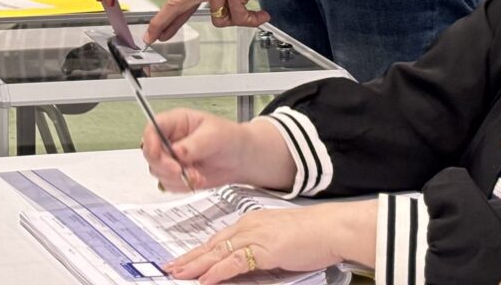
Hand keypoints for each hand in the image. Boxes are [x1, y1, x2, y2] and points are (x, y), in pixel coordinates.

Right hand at [140, 109, 294, 193]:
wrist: (242, 158)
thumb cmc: (229, 137)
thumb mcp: (214, 135)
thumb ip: (194, 144)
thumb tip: (176, 151)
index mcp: (176, 122)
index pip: (152, 128)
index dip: (151, 141)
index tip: (159, 153)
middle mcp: (170, 139)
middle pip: (151, 152)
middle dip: (164, 165)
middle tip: (181, 170)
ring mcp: (172, 158)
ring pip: (158, 171)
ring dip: (176, 178)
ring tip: (197, 175)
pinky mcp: (177, 174)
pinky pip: (169, 184)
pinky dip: (182, 186)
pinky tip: (197, 180)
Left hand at [144, 0, 291, 42]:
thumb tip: (224, 6)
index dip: (166, 16)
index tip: (155, 29)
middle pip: (178, 4)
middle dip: (163, 23)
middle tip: (153, 37)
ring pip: (220, 19)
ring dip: (237, 20)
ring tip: (252, 14)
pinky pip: (240, 17)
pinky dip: (252, 20)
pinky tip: (262, 15)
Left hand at [165, 201, 372, 283]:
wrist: (330, 228)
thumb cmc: (312, 235)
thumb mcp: (279, 240)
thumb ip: (261, 249)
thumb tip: (247, 263)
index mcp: (251, 222)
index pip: (218, 238)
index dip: (199, 250)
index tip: (184, 258)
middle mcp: (249, 226)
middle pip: (212, 244)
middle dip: (189, 257)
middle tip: (170, 267)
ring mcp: (255, 236)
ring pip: (218, 252)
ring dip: (196, 265)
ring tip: (178, 273)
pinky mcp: (264, 248)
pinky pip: (235, 262)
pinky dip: (218, 271)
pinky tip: (205, 278)